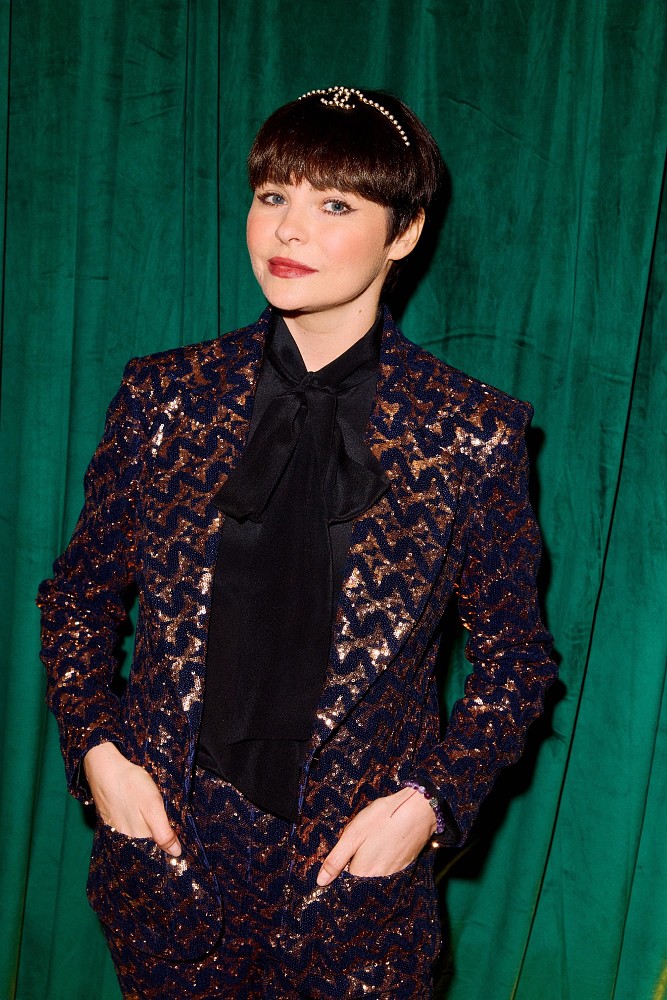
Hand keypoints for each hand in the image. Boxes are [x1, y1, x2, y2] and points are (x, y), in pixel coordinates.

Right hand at [83, 742, 181, 855]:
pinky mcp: (109, 819)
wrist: (105, 769)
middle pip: (146, 842)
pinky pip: (125, 826)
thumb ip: (164, 833)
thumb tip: (177, 854)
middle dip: (156, 834)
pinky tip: (136, 808)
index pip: (156, 849)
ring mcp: (115, 829)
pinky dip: (133, 819)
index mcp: (138, 837)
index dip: (168, 842)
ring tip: (148, 810)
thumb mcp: (154, 806)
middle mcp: (125, 838)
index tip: (176, 834)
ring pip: (136, 834)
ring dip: (144, 827)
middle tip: (163, 816)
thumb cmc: (132, 785)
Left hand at [316, 787, 435, 885]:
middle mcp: (378, 878)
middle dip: (359, 857)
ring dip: (373, 854)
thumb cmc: (382, 818)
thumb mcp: (353, 834)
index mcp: (362, 871)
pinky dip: (386, 853)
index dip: (345, 857)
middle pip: (360, 872)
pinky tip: (389, 837)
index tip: (351, 843)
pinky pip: (389, 864)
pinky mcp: (405, 864)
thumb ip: (336, 860)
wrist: (418, 811)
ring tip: (378, 835)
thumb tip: (320, 882)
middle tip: (366, 836)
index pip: (345, 873)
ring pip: (375, 867)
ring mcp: (393, 872)